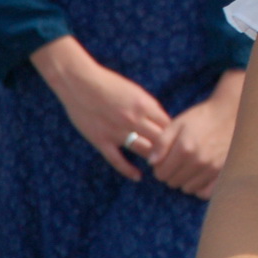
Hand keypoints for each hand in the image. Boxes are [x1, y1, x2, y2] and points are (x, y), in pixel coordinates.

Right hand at [33, 38, 170, 181]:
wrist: (79, 82)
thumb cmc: (109, 83)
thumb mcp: (135, 91)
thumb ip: (149, 107)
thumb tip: (162, 121)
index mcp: (145, 105)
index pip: (169, 125)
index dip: (176, 135)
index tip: (178, 142)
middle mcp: (134, 119)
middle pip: (160, 140)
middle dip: (169, 149)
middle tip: (174, 158)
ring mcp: (117, 131)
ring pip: (144, 151)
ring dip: (152, 158)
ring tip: (159, 166)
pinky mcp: (101, 140)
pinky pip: (117, 160)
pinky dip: (129, 170)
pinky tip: (137, 176)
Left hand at [151, 71, 243, 198]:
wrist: (230, 113)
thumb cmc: (201, 118)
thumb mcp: (177, 124)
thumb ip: (161, 143)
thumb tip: (152, 162)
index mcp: (185, 149)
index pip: (161, 174)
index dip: (160, 167)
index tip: (165, 159)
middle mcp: (199, 161)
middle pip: (173, 183)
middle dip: (171, 174)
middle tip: (178, 161)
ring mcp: (212, 168)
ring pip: (188, 188)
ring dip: (185, 180)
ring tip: (190, 165)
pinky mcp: (223, 172)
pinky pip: (205, 192)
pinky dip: (200, 187)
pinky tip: (200, 175)